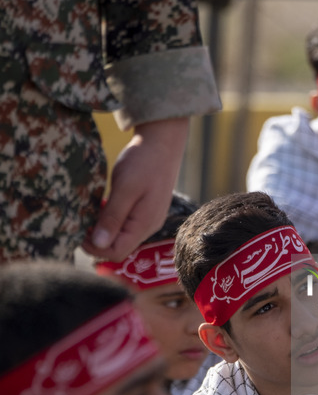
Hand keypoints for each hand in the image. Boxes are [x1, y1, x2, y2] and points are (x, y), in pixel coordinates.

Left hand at [83, 116, 189, 259]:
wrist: (163, 142)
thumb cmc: (144, 162)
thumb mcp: (124, 188)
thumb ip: (113, 217)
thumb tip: (99, 244)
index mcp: (143, 224)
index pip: (116, 252)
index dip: (95, 248)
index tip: (78, 232)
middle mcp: (147, 227)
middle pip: (119, 248)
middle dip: (96, 241)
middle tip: (78, 222)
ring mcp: (147, 220)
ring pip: (121, 237)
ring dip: (102, 231)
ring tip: (87, 215)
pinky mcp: (145, 211)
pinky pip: (125, 226)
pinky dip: (110, 221)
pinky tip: (100, 208)